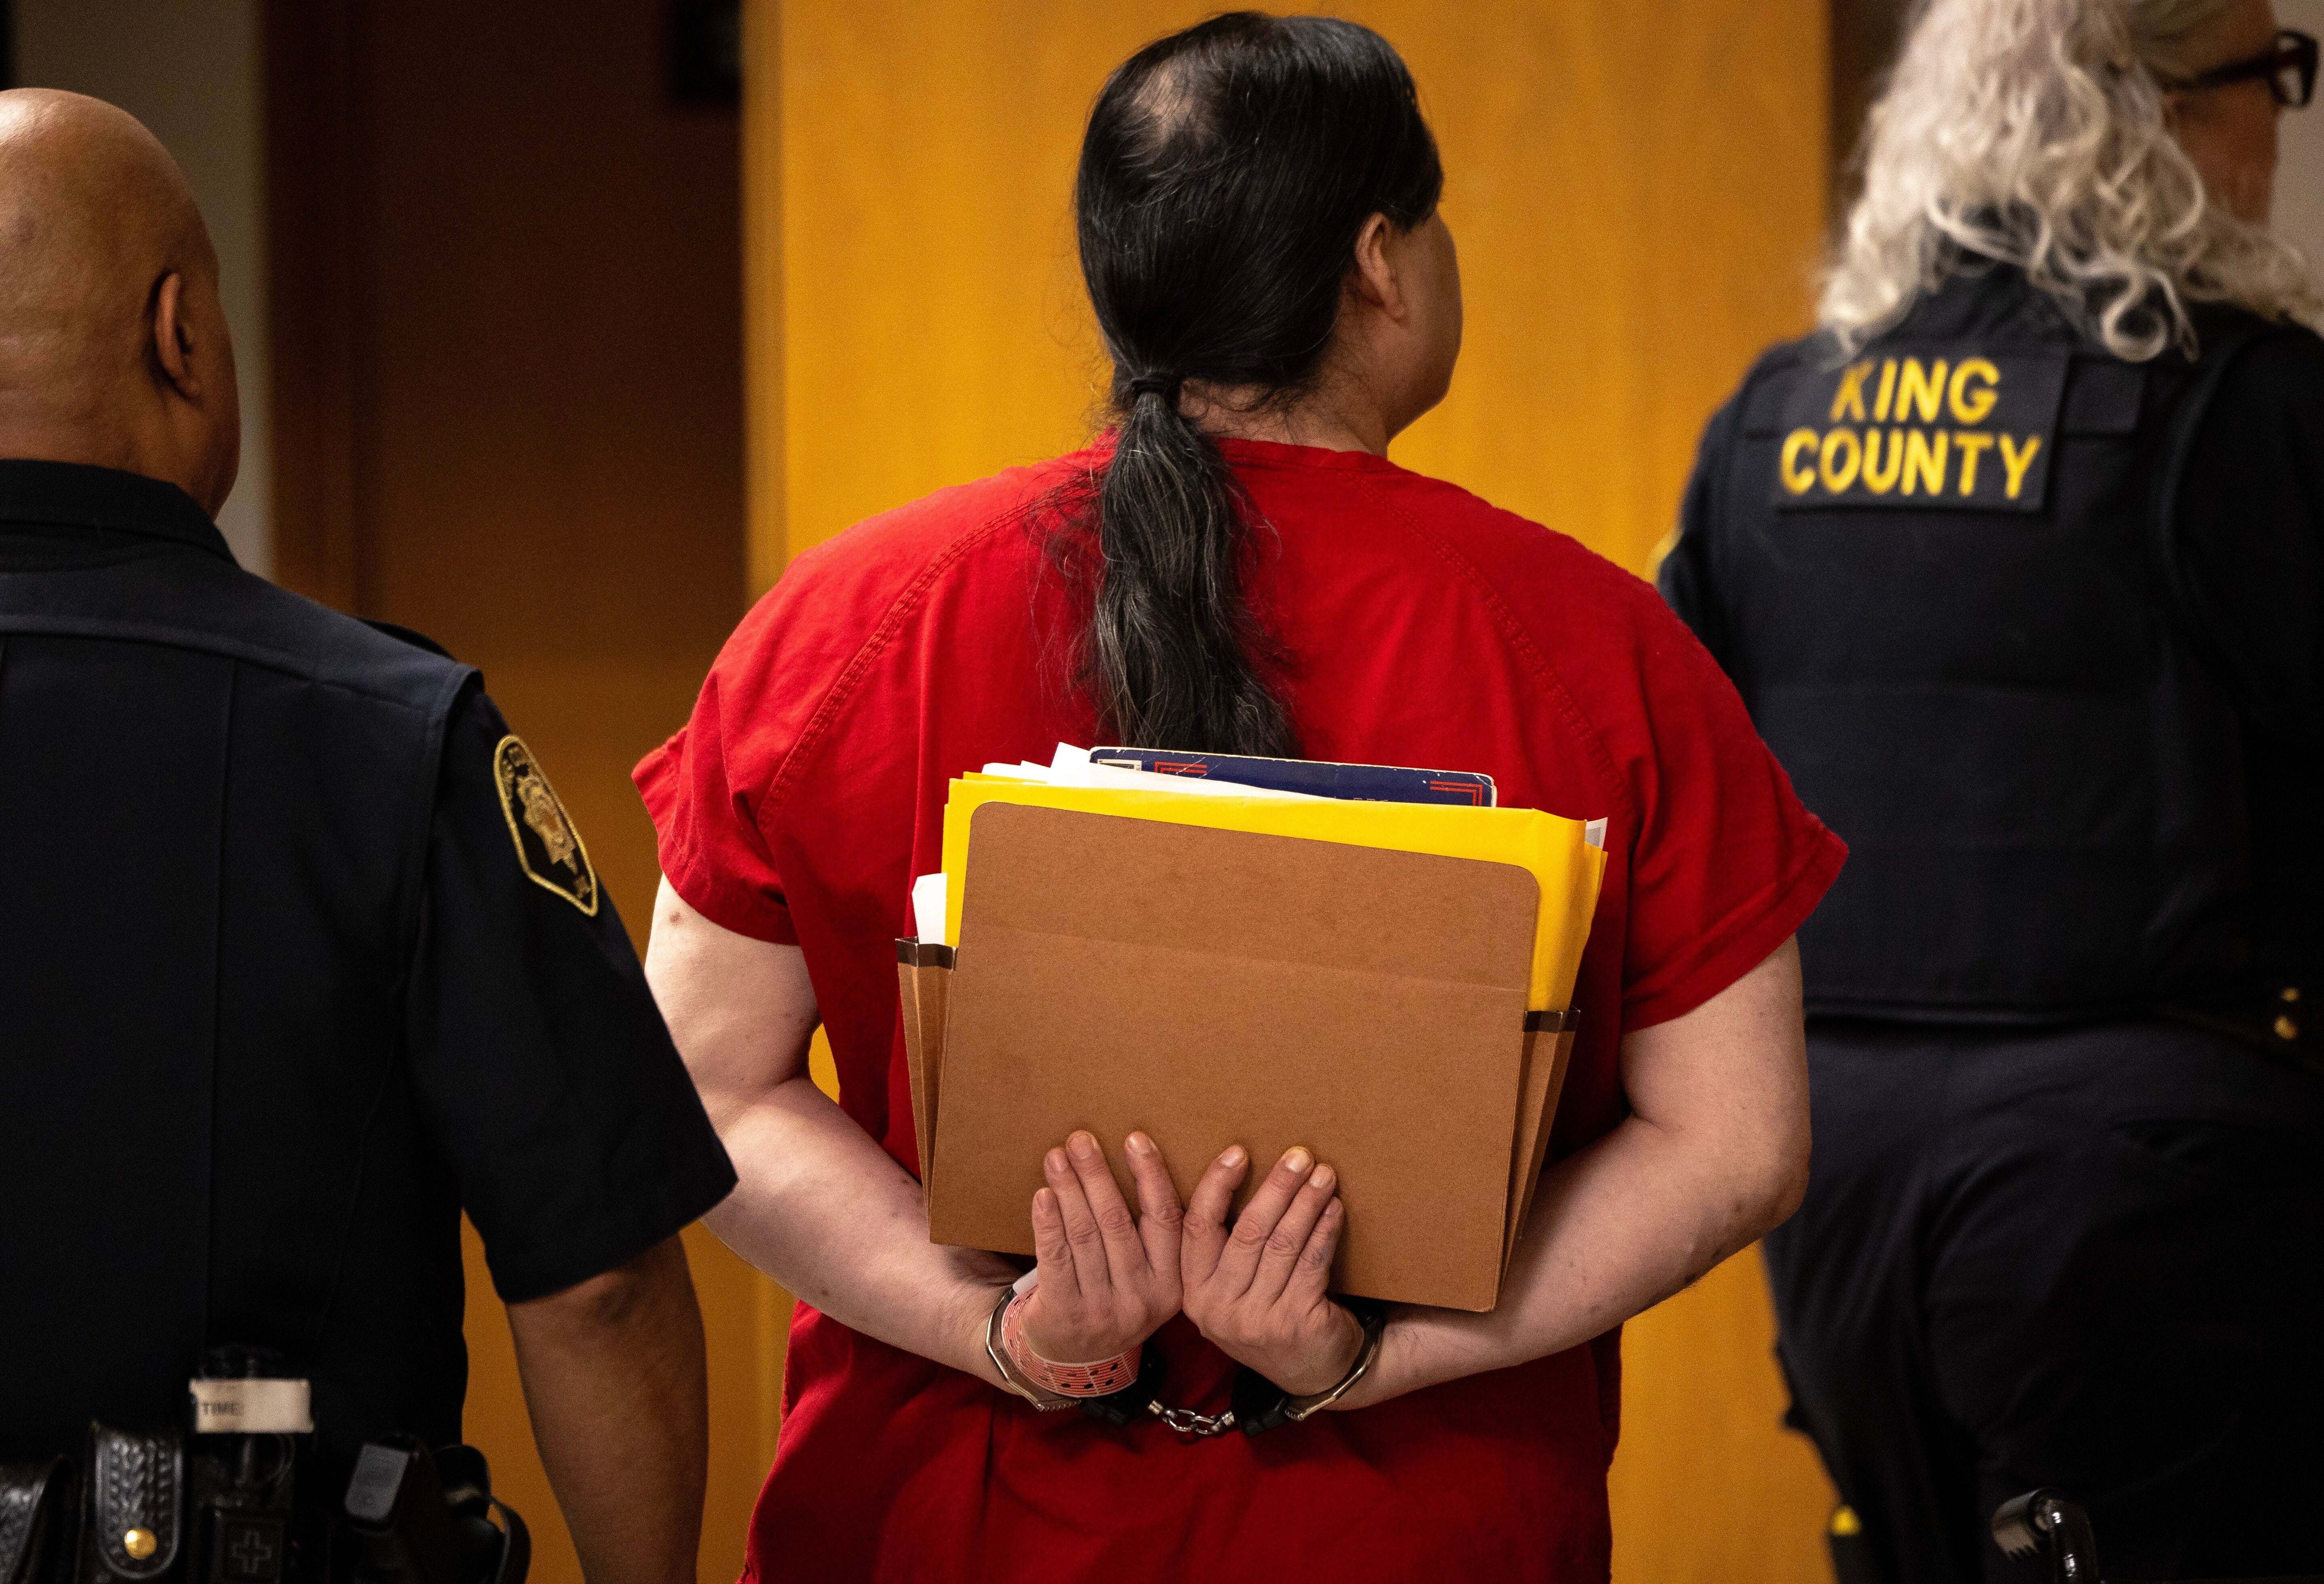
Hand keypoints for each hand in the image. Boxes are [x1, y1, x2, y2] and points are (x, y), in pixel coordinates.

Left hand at [1015, 1130, 1182, 1363]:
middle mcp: (1142, 1298)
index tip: (1135, 1138)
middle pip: (1119, 1221)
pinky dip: (1048, 1223)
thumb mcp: (1146, 1277)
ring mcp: (1103, 1309)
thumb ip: (1151, 1234)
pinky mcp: (1065, 1313)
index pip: (1167, 1218)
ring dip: (1069, 1189)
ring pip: (1086, 1235)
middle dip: (1097, 1174)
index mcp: (1171, 1283)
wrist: (1072, 1360)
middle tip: (1081, 1138)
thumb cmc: (1112, 1297)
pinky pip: (1056, 1258)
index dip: (1152, 1175)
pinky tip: (1043, 1195)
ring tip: (1057, 1156)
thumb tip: (1140, 1157)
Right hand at [1181, 1144, 1362, 1394]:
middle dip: (1277, 1187)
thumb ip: (1224, 1247)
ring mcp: (1257, 1320)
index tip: (1238, 1151)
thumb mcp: (1231, 1289)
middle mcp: (1218, 1309)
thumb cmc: (1269, 1312)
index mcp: (1194, 1292)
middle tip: (1299, 1155)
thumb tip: (1238, 1168)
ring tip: (1323, 1174)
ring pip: (1283, 1243)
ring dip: (1306, 1202)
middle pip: (1248, 1231)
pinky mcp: (1296, 1323)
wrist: (1312, 1372)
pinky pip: (1312, 1262)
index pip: (1196, 1227)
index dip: (1216, 1185)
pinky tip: (1334, 1207)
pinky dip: (1325, 1229)